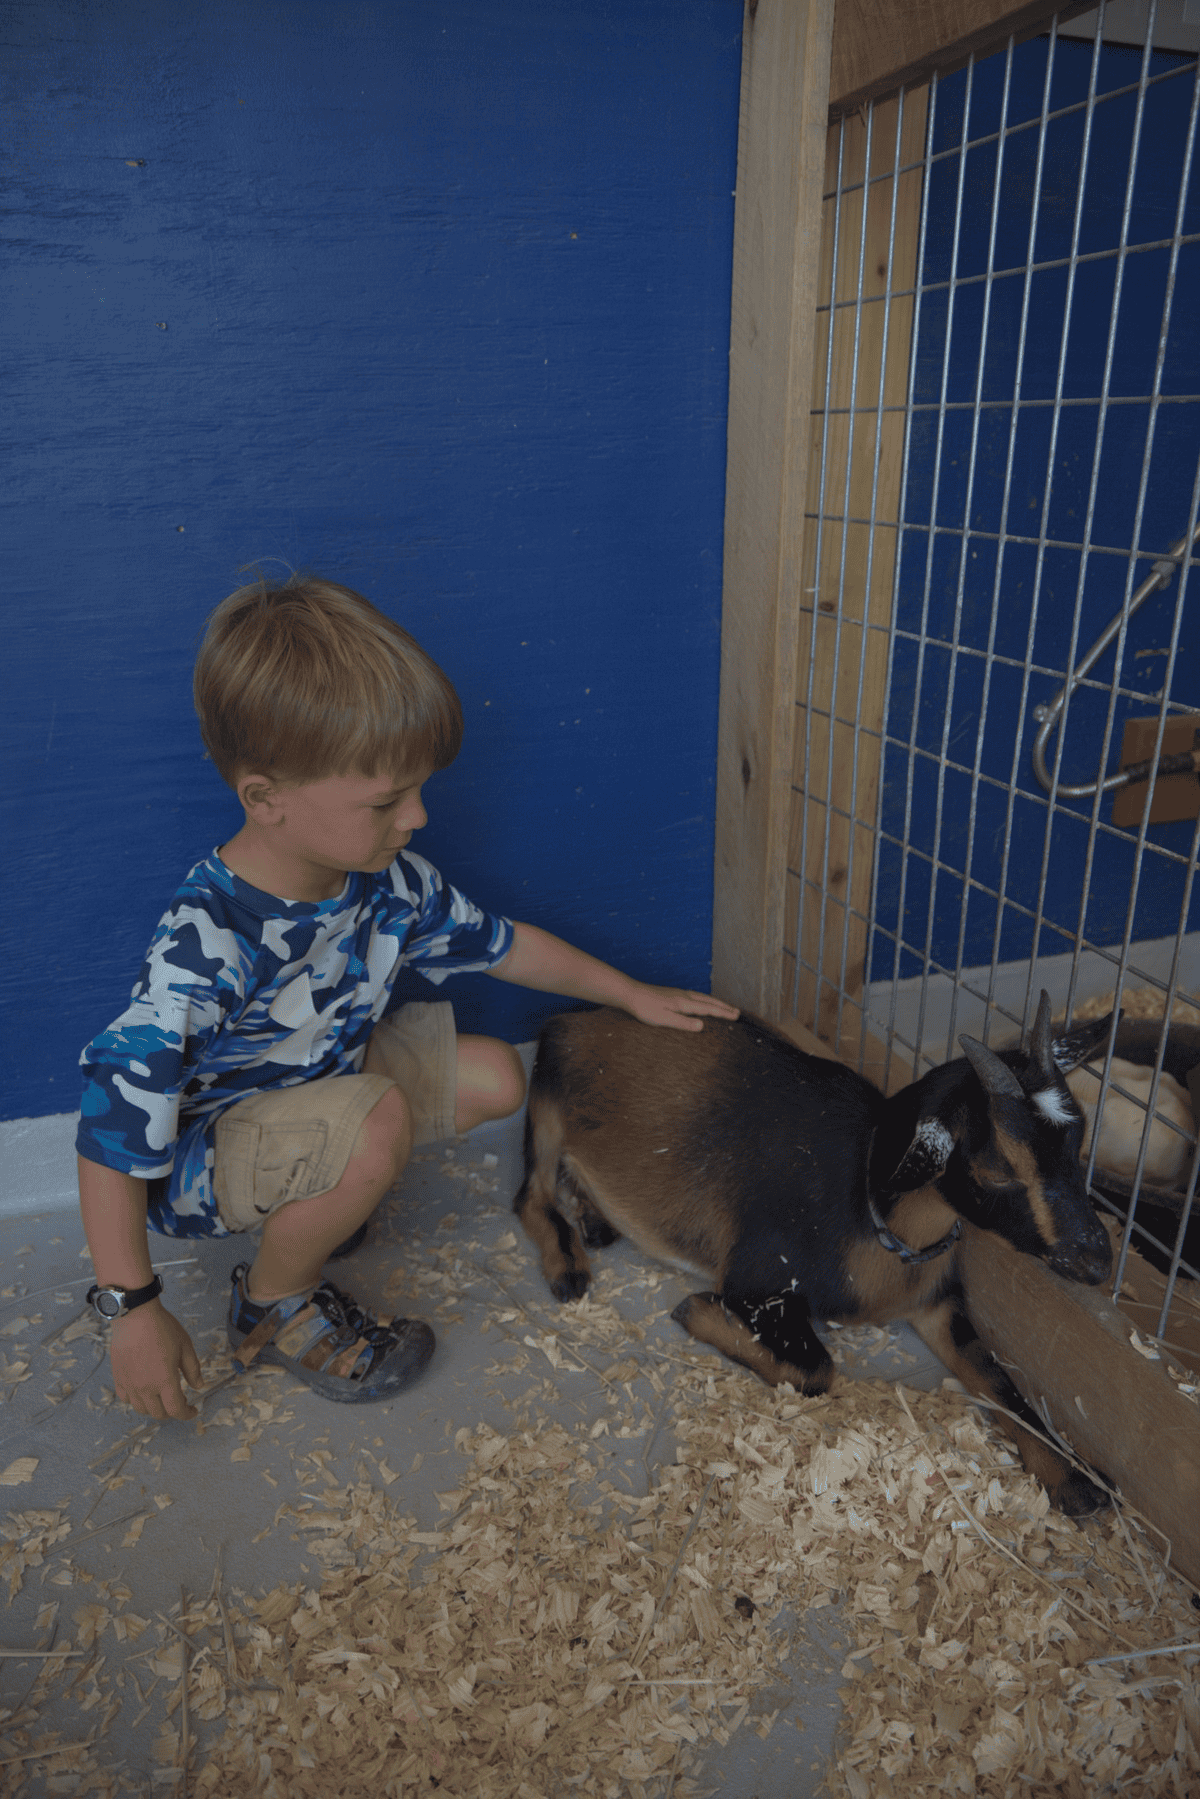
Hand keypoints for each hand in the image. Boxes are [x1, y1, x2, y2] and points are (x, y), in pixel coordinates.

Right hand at [110, 1301, 203, 1420]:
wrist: (135, 1316)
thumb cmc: (162, 1328)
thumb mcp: (185, 1347)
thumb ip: (193, 1369)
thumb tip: (199, 1385)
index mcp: (165, 1381)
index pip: (176, 1410)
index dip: (187, 1414)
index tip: (193, 1410)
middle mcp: (145, 1387)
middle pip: (159, 1413)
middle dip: (172, 1411)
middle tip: (180, 1400)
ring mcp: (129, 1384)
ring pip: (141, 1408)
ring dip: (154, 1407)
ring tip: (162, 1395)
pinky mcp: (118, 1377)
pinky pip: (125, 1398)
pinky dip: (135, 1399)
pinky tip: (143, 1390)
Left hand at [622, 986, 739, 1031]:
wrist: (630, 994)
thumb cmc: (645, 1008)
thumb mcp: (664, 1019)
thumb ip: (683, 1023)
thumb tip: (703, 1026)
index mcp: (684, 1003)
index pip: (708, 1009)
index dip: (723, 1013)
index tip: (736, 1016)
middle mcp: (684, 996)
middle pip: (709, 1001)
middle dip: (724, 1007)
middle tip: (737, 1011)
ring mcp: (679, 993)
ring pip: (703, 997)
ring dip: (715, 1002)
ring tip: (725, 1006)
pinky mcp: (673, 994)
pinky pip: (696, 996)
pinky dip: (705, 999)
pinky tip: (702, 1002)